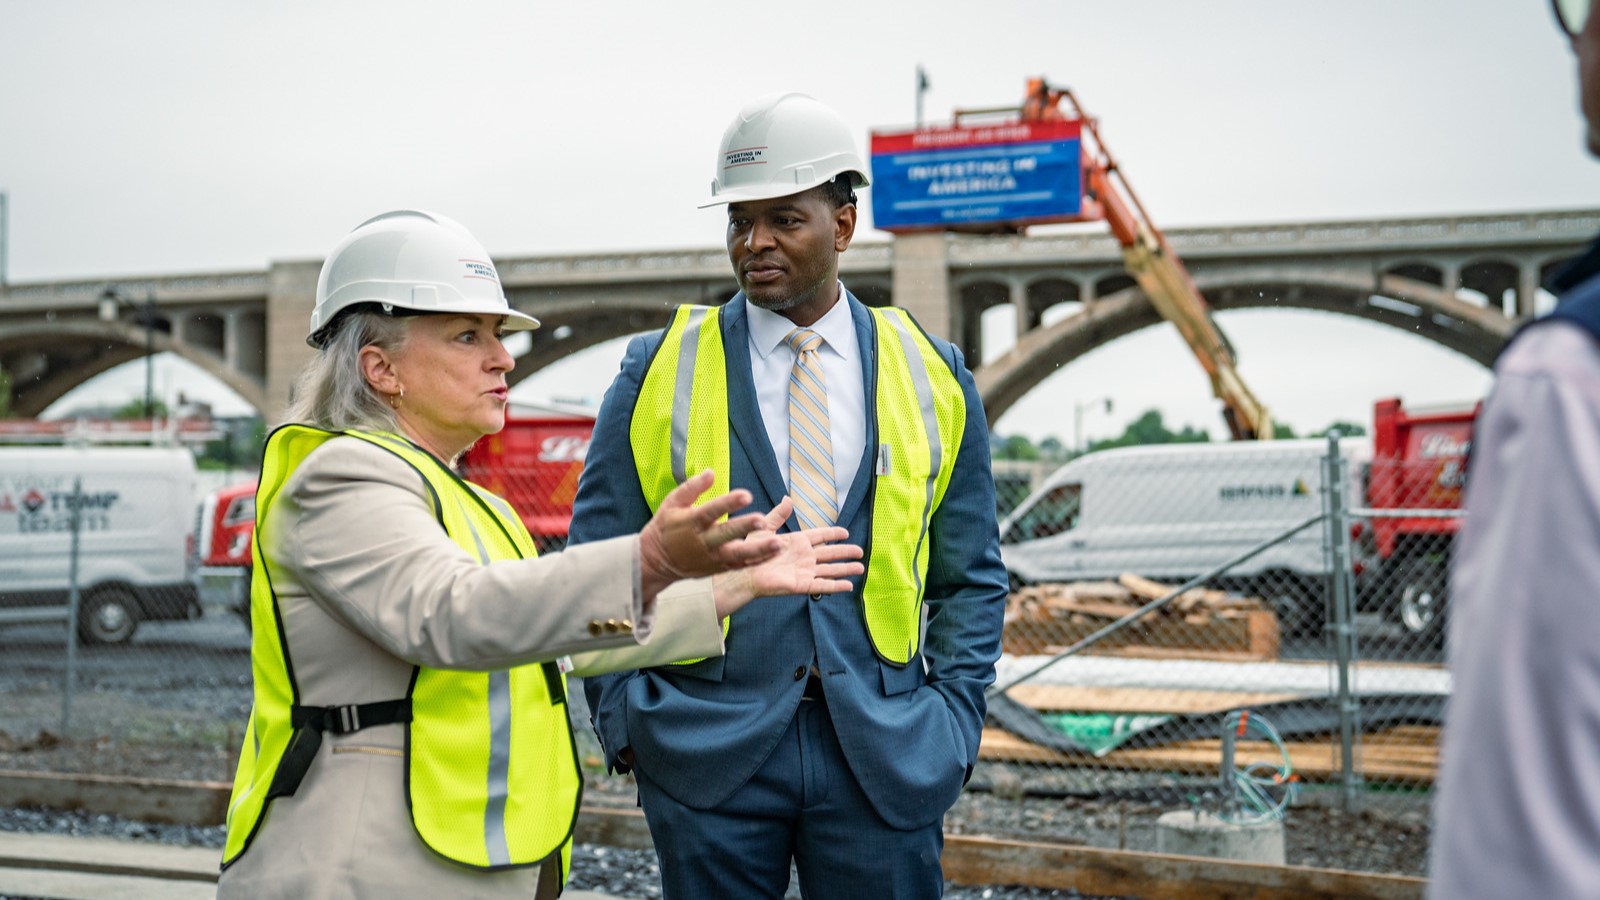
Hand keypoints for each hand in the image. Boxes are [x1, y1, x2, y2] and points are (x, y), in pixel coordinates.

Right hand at [638, 470, 781, 599]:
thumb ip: (692, 487)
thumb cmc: (666, 526)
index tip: (746, 494)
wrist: (656, 560)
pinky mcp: (718, 568)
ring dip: (759, 549)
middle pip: (726, 534)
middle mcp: (703, 541)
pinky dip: (758, 560)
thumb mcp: (672, 502)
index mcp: (691, 522)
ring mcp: (712, 557)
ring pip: (737, 554)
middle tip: (763, 520)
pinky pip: (741, 565)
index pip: (711, 510)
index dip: (728, 503)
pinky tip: (775, 553)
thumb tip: (710, 472)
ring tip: (779, 543)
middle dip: (745, 527)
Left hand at [712, 496, 864, 618]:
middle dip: (845, 552)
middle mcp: (803, 557)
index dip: (833, 534)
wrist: (742, 572)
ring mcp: (804, 571)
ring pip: (830, 570)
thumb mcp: (764, 528)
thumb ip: (778, 515)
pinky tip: (849, 585)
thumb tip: (788, 499)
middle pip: (830, 553)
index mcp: (797, 542)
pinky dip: (836, 586)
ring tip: (861, 568)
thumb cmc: (749, 551)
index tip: (845, 532)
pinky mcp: (801, 584)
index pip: (820, 536)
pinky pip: (822, 585)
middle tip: (860, 551)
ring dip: (845, 569)